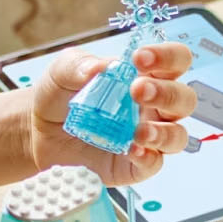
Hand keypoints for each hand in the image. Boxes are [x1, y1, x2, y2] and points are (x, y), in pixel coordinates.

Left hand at [29, 44, 196, 185]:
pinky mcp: (136, 164)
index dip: (168, 57)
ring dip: (163, 131)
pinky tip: (132, 150)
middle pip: (184, 99)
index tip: (141, 58)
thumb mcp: (61, 72)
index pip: (176, 61)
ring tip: (139, 131)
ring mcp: (148, 137)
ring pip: (178, 135)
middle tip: (138, 90)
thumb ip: (78, 64)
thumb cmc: (59, 97)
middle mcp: (154, 107)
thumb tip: (100, 67)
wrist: (38, 134)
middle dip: (166, 93)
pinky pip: (155, 163)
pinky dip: (148, 157)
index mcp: (146, 76)